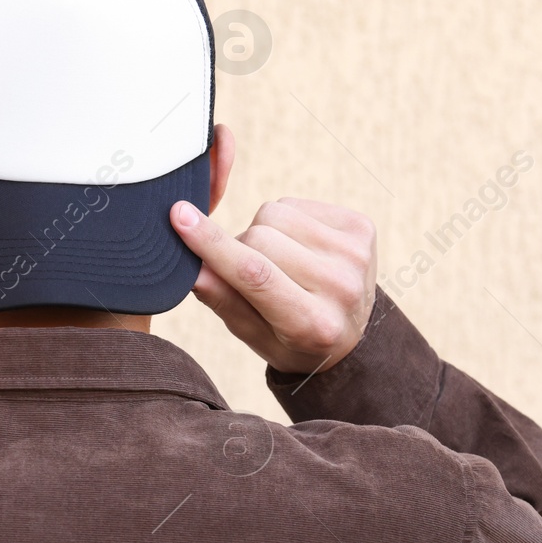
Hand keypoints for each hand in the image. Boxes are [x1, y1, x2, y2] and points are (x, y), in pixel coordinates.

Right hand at [171, 198, 375, 375]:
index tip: (179, 216)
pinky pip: (296, 204)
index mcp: (313, 325)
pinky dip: (285, 222)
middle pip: (260, 238)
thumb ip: (223, 300)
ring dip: (263, 232)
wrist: (353, 332)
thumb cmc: (292, 338)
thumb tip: (194, 266)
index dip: (213, 244)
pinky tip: (298, 248)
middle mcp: (342, 288)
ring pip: (276, 213)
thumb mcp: (254, 336)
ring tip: (278, 261)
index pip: (255, 274)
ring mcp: (357, 254)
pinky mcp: (362, 227)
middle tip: (250, 272)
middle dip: (239, 247)